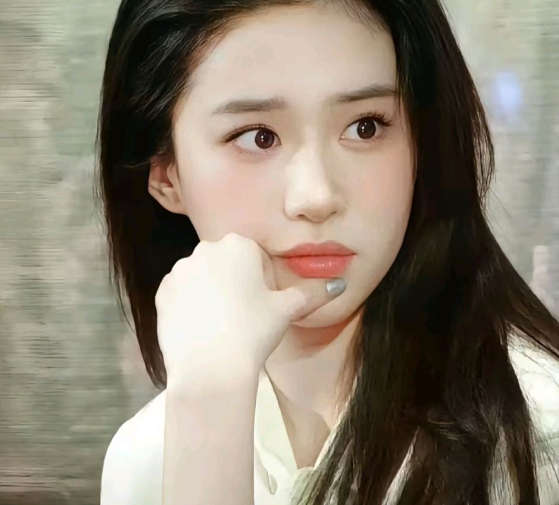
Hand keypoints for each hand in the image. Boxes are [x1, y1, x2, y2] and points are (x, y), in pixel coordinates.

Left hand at [155, 232, 340, 395]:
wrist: (210, 369)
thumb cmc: (254, 331)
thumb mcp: (287, 309)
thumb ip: (315, 292)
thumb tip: (340, 284)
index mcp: (239, 245)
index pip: (255, 256)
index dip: (262, 281)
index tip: (263, 304)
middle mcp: (206, 249)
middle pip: (228, 263)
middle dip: (236, 282)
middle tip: (245, 315)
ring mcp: (180, 270)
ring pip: (204, 276)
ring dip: (213, 292)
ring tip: (223, 324)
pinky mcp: (163, 292)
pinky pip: (182, 292)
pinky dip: (191, 305)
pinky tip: (203, 326)